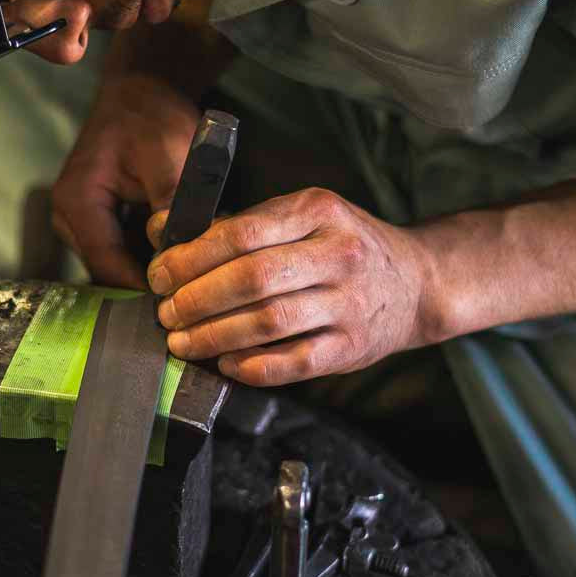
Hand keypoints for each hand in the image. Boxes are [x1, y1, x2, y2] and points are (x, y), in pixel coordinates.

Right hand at [52, 74, 200, 288]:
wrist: (139, 89)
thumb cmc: (149, 114)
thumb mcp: (168, 152)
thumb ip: (172, 202)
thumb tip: (182, 251)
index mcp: (78, 201)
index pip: (107, 267)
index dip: (143, 290)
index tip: (178, 305)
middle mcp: (69, 216)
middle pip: (108, 272)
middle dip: (148, 286)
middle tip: (189, 298)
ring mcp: (79, 220)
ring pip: (115, 265)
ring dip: (148, 273)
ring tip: (187, 281)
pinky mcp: (95, 219)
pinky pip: (119, 251)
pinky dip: (145, 257)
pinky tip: (176, 259)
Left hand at [145, 188, 433, 385]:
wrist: (415, 283)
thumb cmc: (340, 246)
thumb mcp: (299, 216)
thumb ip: (235, 223)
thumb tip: (161, 230)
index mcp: (317, 210)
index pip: (242, 232)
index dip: (192, 257)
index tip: (161, 273)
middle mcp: (338, 253)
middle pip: (252, 278)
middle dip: (197, 298)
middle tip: (166, 312)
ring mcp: (350, 302)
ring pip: (269, 323)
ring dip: (214, 336)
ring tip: (182, 341)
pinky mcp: (353, 347)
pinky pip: (294, 363)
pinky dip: (253, 367)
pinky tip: (226, 363)